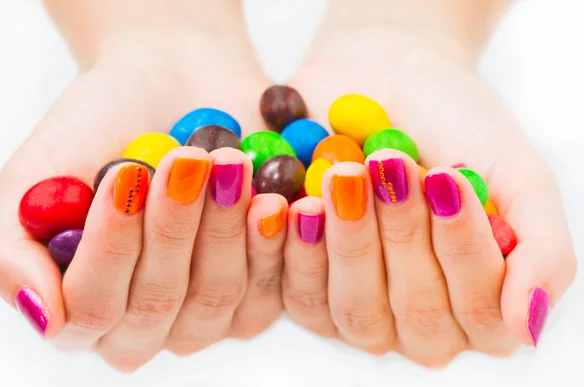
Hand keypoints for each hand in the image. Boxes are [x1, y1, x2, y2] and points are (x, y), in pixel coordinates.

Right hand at [0, 10, 285, 371]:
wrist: (169, 80)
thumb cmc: (99, 127)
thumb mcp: (36, 178)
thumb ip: (16, 252)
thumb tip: (45, 316)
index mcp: (86, 304)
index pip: (93, 308)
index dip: (111, 246)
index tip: (124, 176)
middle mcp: (147, 319)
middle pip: (159, 303)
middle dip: (172, 227)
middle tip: (184, 159)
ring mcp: (207, 309)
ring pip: (218, 295)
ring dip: (222, 227)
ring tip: (227, 160)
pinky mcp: (261, 286)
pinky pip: (273, 289)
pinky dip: (272, 243)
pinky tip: (272, 201)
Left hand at [282, 13, 576, 366]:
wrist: (386, 80)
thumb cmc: (457, 128)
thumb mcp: (517, 176)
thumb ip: (541, 250)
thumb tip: (528, 324)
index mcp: (480, 303)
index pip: (479, 309)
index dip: (463, 247)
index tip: (447, 176)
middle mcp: (421, 321)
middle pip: (416, 314)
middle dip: (403, 233)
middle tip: (389, 162)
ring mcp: (361, 308)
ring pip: (355, 309)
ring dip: (351, 240)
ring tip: (346, 174)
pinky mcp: (308, 287)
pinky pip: (299, 295)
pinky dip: (298, 250)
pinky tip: (297, 204)